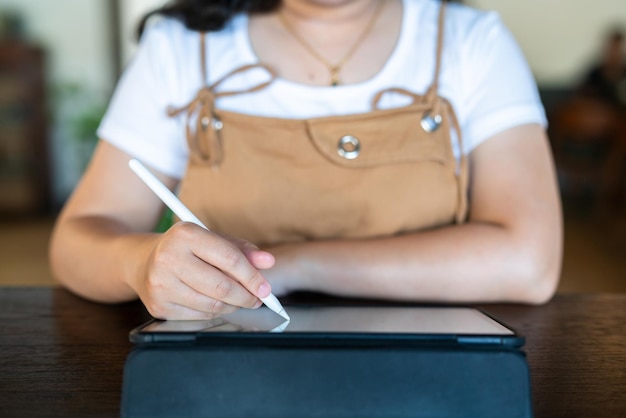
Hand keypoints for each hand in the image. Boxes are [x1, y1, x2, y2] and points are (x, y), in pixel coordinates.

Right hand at [134, 222, 275, 318]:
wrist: (143, 261)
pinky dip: (215, 312)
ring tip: (237, 299)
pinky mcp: (158, 306)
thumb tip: (267, 262)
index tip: (265, 288)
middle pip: (221, 286)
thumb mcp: (212, 240)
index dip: (252, 276)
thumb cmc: (185, 249)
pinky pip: (200, 316)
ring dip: (232, 305)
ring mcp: (160, 284)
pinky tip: (216, 303)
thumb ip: (242, 250)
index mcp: (185, 234)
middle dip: (246, 296)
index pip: (229, 258)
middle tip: (257, 298)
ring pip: (212, 305)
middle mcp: (168, 257)